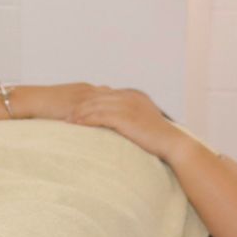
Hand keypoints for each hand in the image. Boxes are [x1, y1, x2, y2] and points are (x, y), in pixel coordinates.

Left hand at [65, 85, 184, 159]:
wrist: (172, 143)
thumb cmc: (156, 136)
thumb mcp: (141, 119)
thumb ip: (128, 114)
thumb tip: (114, 120)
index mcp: (132, 95)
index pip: (103, 94)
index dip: (88, 101)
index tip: (74, 108)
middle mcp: (129, 96)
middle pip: (97, 97)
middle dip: (79, 105)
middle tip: (64, 113)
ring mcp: (127, 105)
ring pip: (96, 106)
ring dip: (79, 113)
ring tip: (67, 120)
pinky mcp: (126, 117)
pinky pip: (101, 116)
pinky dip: (87, 120)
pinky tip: (77, 125)